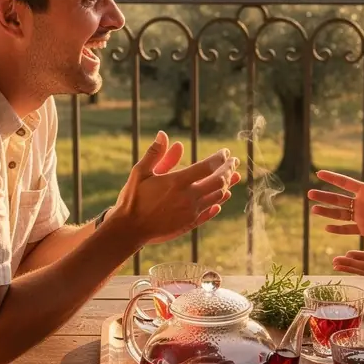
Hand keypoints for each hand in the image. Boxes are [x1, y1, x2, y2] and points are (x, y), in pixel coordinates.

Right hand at [111, 131, 239, 245]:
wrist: (129, 230)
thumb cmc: (133, 199)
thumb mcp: (140, 172)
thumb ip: (156, 154)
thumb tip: (163, 134)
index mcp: (178, 182)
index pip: (208, 166)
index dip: (220, 158)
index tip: (225, 152)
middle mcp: (189, 197)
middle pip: (219, 181)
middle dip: (229, 170)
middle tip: (233, 162)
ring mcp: (191, 212)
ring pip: (218, 196)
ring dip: (227, 185)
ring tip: (233, 176)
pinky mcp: (190, 224)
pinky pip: (210, 212)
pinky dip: (219, 202)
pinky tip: (222, 198)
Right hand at [307, 150, 363, 244]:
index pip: (345, 183)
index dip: (332, 178)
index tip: (318, 173)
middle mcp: (362, 202)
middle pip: (338, 198)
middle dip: (324, 196)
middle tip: (309, 193)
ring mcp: (362, 216)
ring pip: (339, 213)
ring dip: (326, 212)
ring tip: (313, 209)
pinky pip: (348, 229)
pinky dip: (337, 229)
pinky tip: (326, 227)